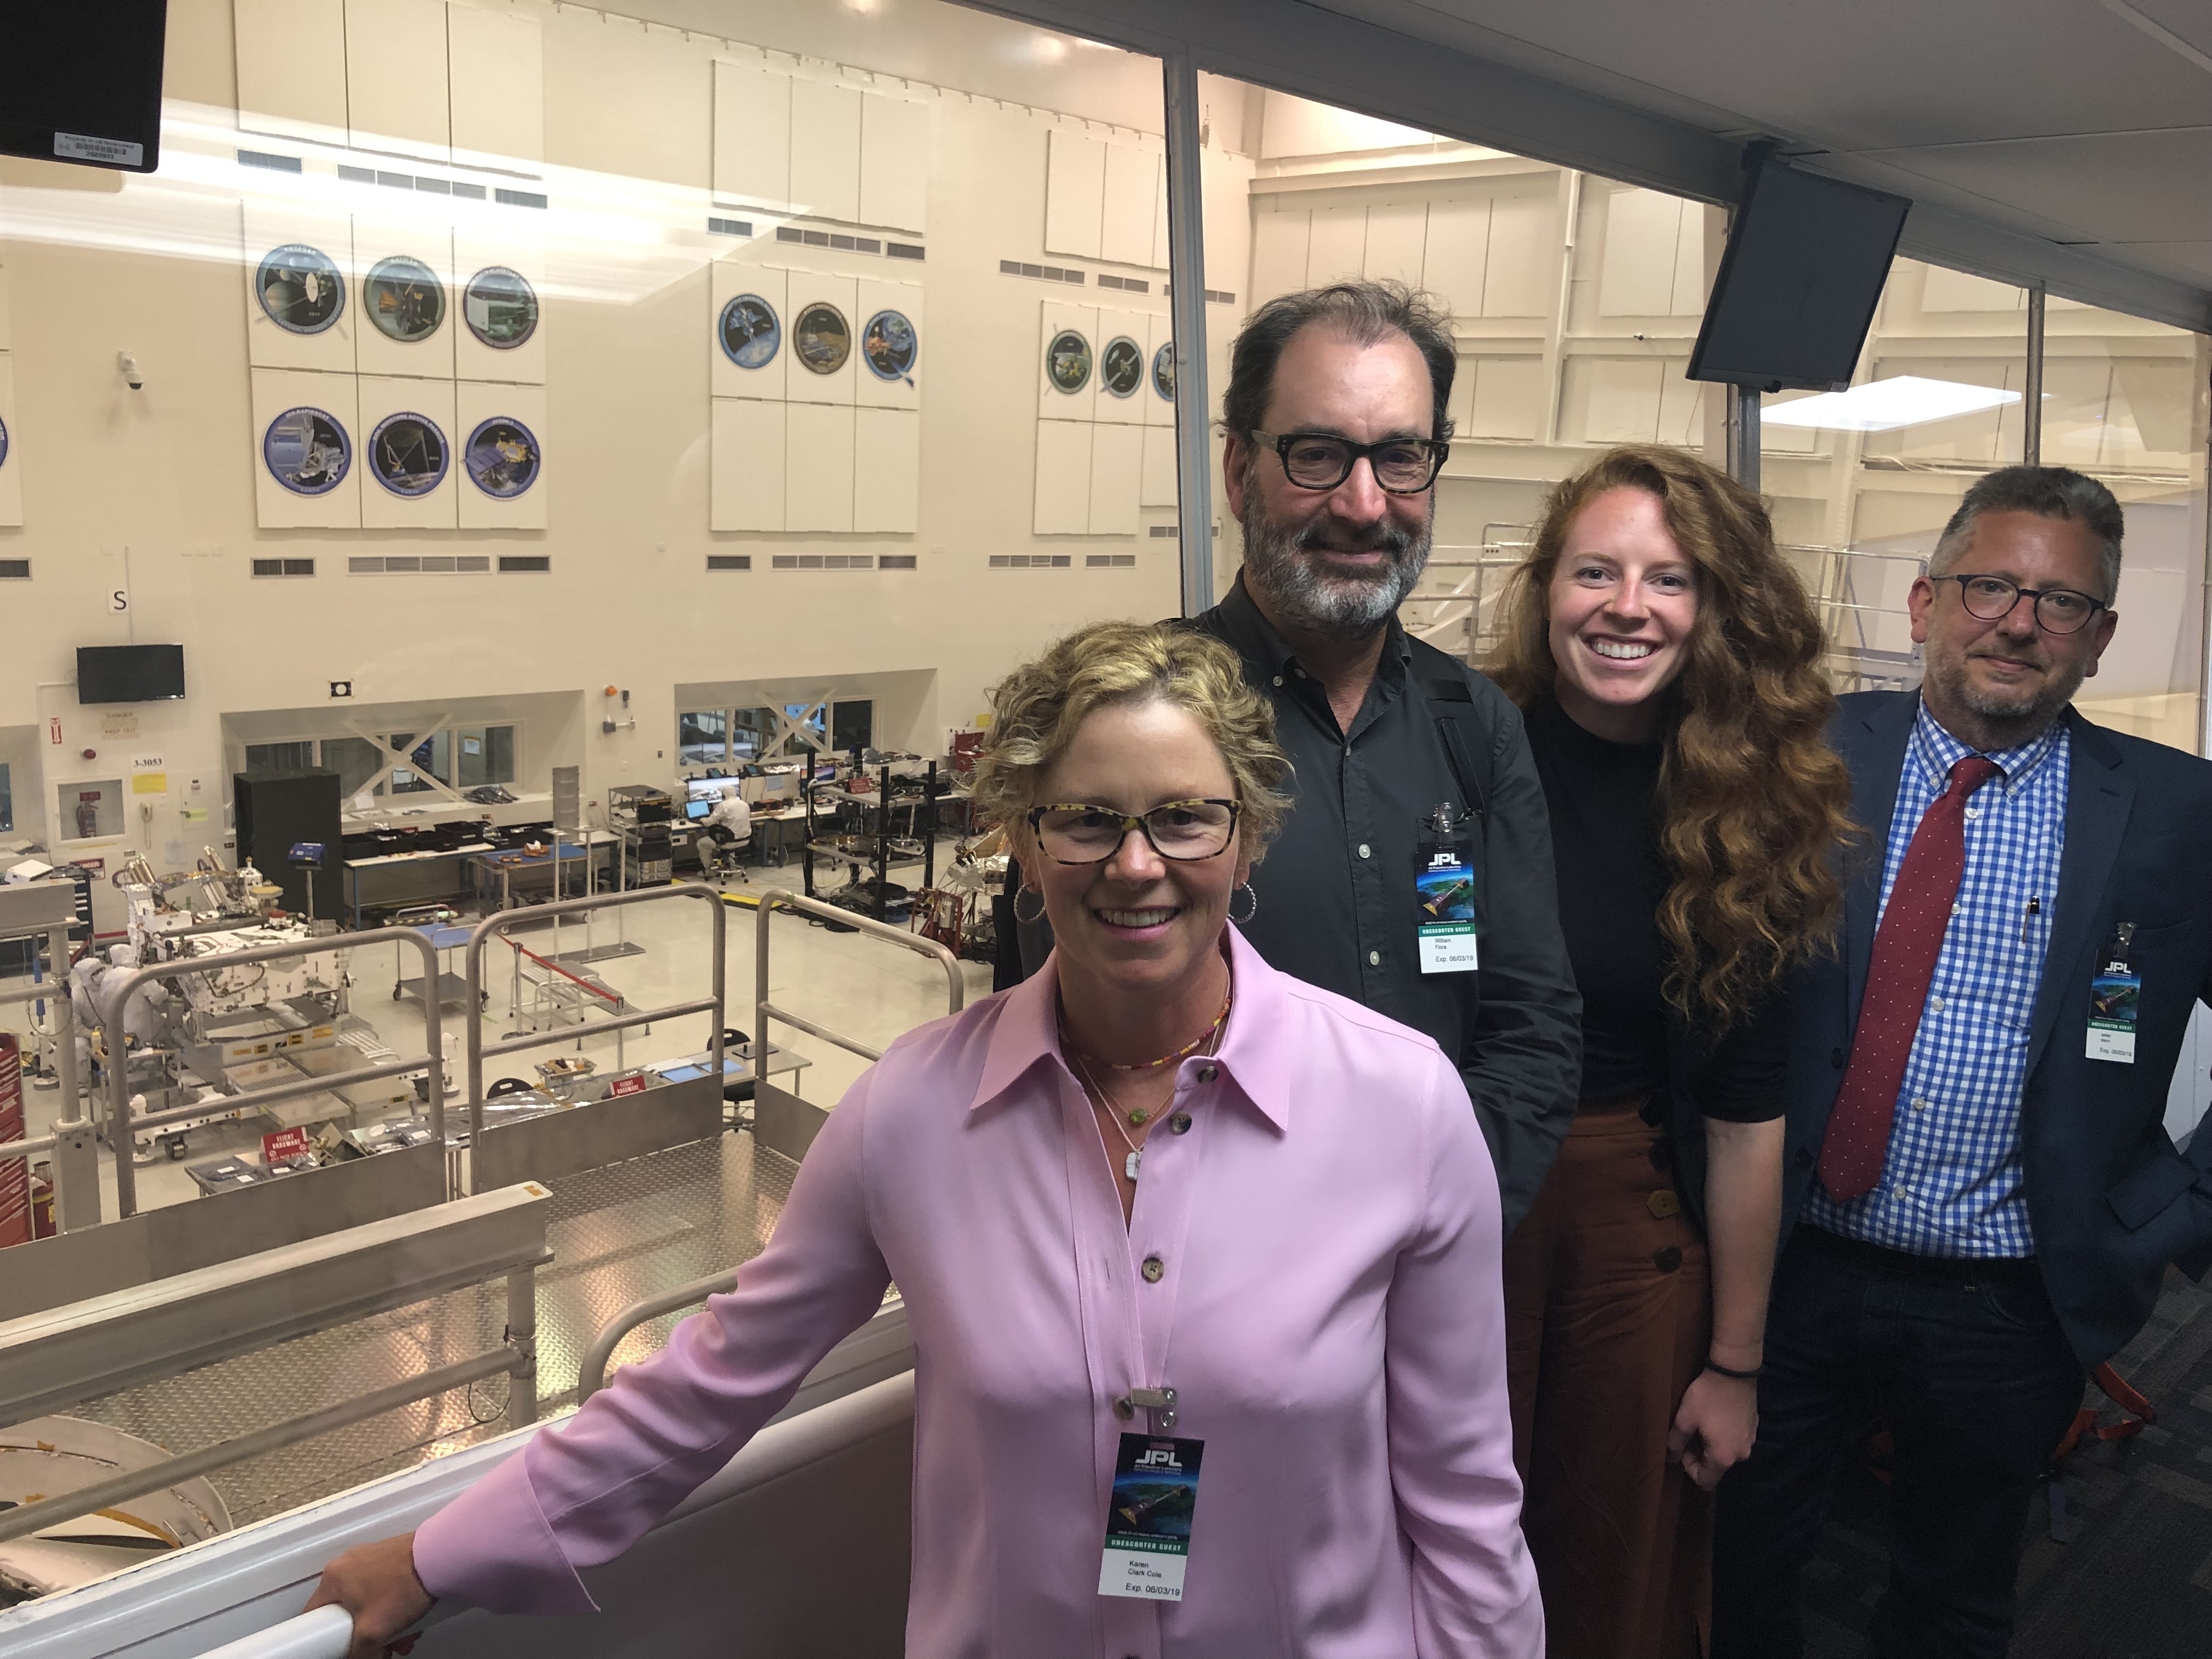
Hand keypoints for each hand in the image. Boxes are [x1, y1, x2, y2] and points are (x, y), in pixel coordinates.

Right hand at [304, 1532, 434, 1658]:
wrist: (439, 1558)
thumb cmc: (402, 1587)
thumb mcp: (371, 1633)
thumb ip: (359, 1652)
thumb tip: (359, 1656)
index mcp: (332, 1578)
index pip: (315, 1613)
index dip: (325, 1635)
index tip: (340, 1644)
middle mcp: (348, 1563)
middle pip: (348, 1610)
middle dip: (367, 1634)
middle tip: (383, 1646)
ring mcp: (371, 1557)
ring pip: (370, 1601)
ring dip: (386, 1623)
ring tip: (405, 1636)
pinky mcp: (391, 1557)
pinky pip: (385, 1588)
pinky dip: (395, 1606)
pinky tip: (413, 1618)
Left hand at [1667, 1369, 1757, 1491]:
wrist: (1735, 1371)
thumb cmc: (1707, 1397)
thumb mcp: (1685, 1418)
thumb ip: (1676, 1442)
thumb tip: (1671, 1458)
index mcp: (1723, 1457)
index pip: (1706, 1481)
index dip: (1689, 1469)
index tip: (1682, 1449)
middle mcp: (1741, 1455)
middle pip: (1716, 1467)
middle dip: (1699, 1456)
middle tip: (1688, 1434)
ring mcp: (1750, 1441)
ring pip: (1726, 1453)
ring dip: (1711, 1445)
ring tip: (1701, 1424)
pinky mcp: (1753, 1428)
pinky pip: (1735, 1441)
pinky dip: (1723, 1435)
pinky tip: (1715, 1417)